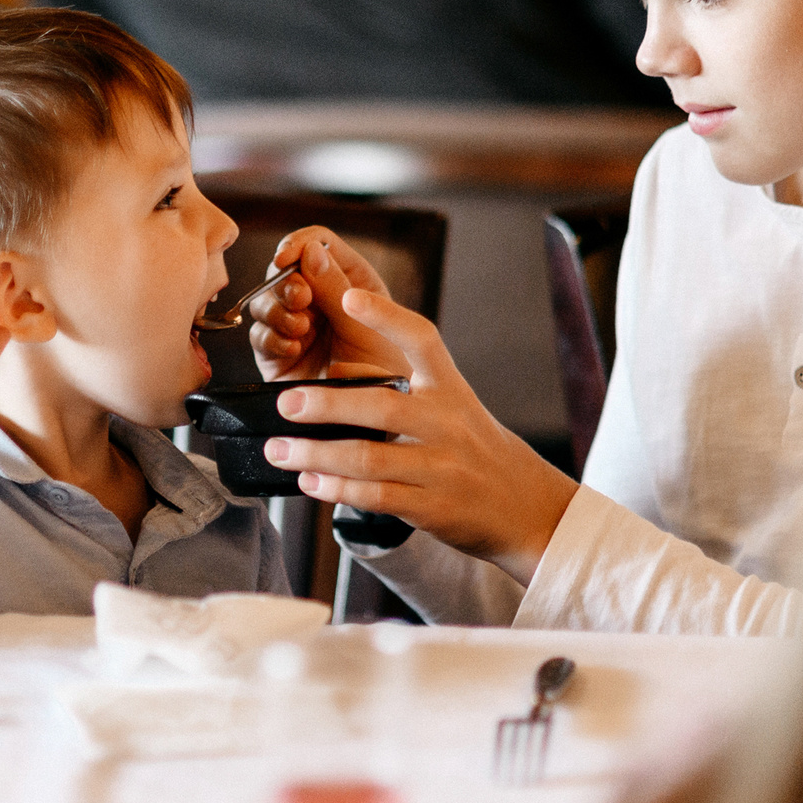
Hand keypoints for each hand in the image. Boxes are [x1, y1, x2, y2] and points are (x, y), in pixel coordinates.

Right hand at [248, 227, 409, 379]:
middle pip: (284, 271)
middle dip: (286, 283)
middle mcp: (319, 299)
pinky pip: (260, 335)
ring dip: (278, 311)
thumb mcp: (365, 323)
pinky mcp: (277, 355)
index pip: (316, 244)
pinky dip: (273, 337)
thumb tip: (310, 249)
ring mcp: (295, 326)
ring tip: (300, 329)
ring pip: (266, 301)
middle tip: (300, 300)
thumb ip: (336, 287)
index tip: (287, 258)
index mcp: (349, 279)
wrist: (377, 422)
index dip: (297, 245)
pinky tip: (293, 348)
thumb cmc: (385, 370)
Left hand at [261, 285, 579, 584]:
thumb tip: (336, 372)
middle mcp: (447, 422)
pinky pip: (375, 497)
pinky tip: (309, 482)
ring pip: (368, 458)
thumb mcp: (448, 406)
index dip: (386, 315)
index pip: (421, 340)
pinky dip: (336, 489)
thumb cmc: (472, 446)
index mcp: (450, 387)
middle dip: (325, 405)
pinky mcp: (432, 507)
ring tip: (277, 450)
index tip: (348, 296)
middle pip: (380, 406)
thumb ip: (396, 386)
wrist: (524, 506)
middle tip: (284, 403)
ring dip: (315, 455)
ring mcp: (441, 467)